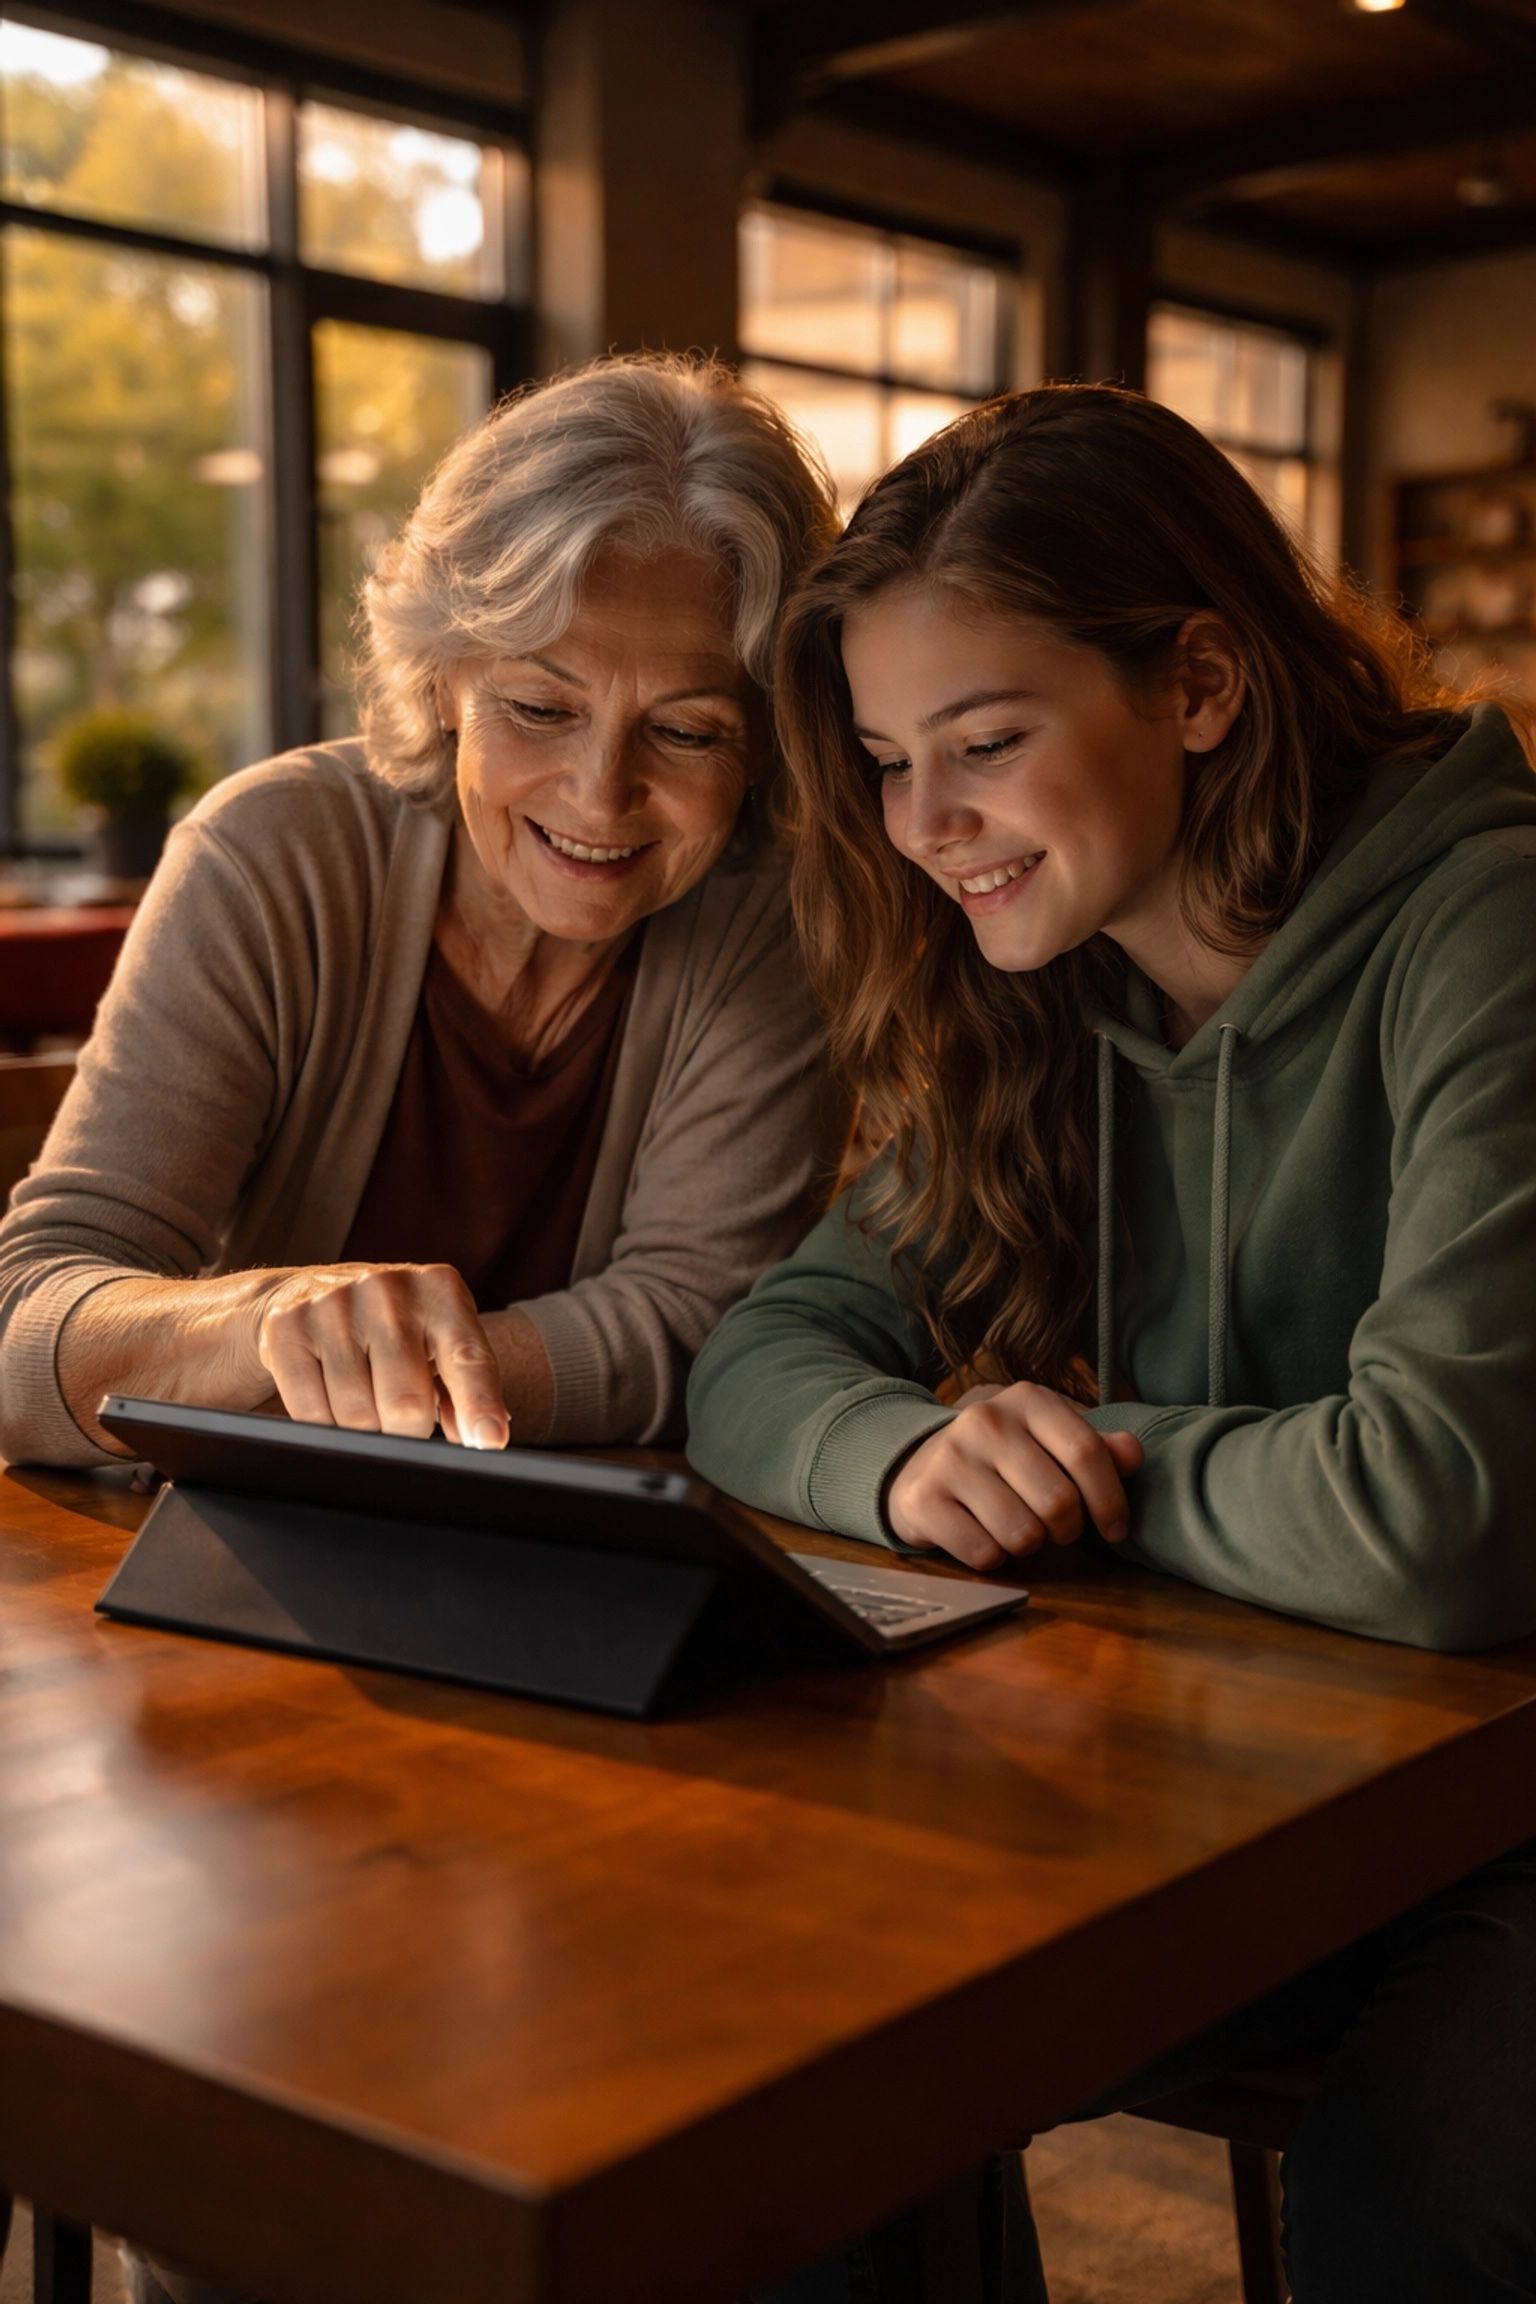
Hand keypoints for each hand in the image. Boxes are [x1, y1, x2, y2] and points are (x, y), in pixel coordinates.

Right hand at [252, 1263, 508, 1448]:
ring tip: (365, 1406)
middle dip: (409, 1435)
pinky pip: (312, 1413)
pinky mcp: (287, 1328)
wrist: (304, 1293)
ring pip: (357, 1416)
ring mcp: (334, 1305)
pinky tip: (330, 1403)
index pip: (468, 1358)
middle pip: (407, 1403)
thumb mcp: (435, 1342)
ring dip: (365, 1433)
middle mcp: (388, 1290)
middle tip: (404, 1429)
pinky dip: (325, 1426)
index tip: (490, 1443)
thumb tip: (478, 1437)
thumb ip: (462, 1389)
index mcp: (440, 1291)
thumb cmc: (390, 1326)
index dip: (480, 1405)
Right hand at [886, 1381, 1143, 1570]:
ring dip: (1030, 1546)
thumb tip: (1133, 1454)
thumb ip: (1096, 1448)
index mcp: (1027, 1400)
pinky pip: (983, 1554)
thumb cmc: (1004, 1457)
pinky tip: (985, 1537)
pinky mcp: (924, 1499)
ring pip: (1022, 1535)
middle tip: (1059, 1530)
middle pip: (1059, 1502)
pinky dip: (994, 1558)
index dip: (1111, 1500)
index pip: (1087, 1453)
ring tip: (1019, 1530)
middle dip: (1069, 1531)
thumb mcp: (1051, 1441)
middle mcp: (986, 1421)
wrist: (920, 1464)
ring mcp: (950, 1458)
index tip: (1115, 1529)